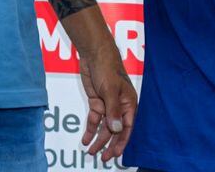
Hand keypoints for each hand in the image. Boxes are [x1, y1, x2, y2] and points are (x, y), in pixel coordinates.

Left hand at [79, 43, 137, 161]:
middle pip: (115, 130)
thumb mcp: (111, 90)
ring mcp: (108, 105)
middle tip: (103, 159)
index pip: (127, 127)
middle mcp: (120, 106)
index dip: (121, 142)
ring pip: (104, 127)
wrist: (94, 55)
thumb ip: (113, 111)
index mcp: (129, 103)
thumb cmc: (108, 69)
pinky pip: (95, 120)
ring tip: (90, 152)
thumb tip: (116, 130)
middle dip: (109, 144)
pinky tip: (85, 139)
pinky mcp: (97, 102)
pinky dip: (90, 130)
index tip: (116, 154)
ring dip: (98, 139)